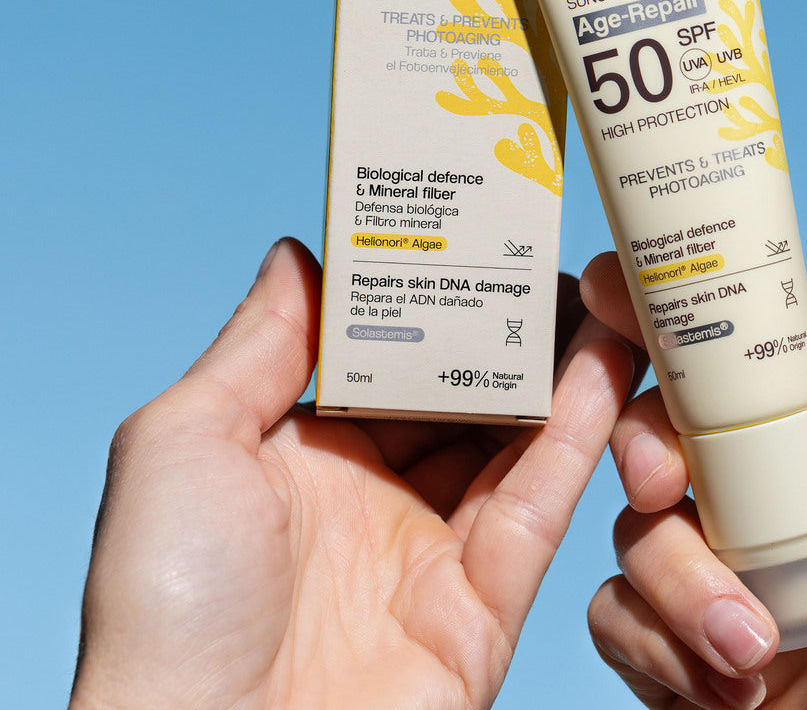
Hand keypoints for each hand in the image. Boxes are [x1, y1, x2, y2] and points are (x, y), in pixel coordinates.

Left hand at [70, 238, 632, 709]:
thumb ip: (257, 345)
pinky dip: (576, 436)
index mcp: (296, 458)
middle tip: (554, 259)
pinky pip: (538, 505)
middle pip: (459, 395)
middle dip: (506, 330)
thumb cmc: (165, 612)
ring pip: (514, 442)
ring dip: (557, 372)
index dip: (429, 297)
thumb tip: (300, 251)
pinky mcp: (482, 607)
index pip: (382, 357)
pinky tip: (601, 370)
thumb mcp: (182, 444)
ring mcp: (429, 553)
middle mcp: (369, 499)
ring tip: (600, 298)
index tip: (472, 234)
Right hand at [582, 255, 806, 709]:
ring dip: (679, 588)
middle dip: (653, 453)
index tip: (624, 297)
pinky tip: (723, 694)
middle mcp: (788, 522)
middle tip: (661, 487)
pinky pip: (616, 612)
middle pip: (675, 436)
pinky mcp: (687, 659)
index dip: (692, 333)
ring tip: (749, 654)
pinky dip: (655, 649)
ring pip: (638, 528)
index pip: (764, 374)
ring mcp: (735, 590)